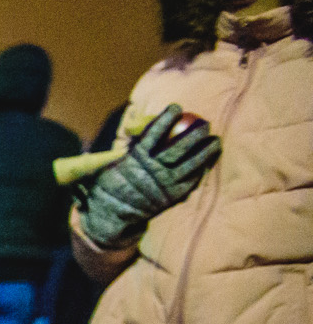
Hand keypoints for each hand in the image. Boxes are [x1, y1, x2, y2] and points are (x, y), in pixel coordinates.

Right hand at [79, 105, 220, 249]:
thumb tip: (134, 128)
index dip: (166, 119)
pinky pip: (191, 182)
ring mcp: (164, 185)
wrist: (109, 216)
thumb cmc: (108, 186)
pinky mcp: (172, 198)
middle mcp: (152, 171)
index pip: (153, 134)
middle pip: (179, 148)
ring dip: (205, 152)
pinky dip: (200, 171)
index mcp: (135, 160)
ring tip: (216, 141)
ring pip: (191, 164)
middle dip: (194, 134)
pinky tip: (207, 163)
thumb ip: (129, 148)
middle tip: (206, 124)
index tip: (176, 107)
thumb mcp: (110, 165)